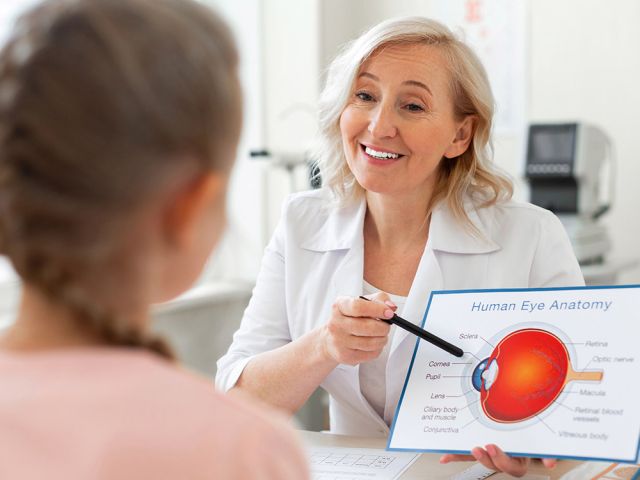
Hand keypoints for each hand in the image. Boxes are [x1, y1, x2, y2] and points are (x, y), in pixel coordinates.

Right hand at [319, 293, 394, 364]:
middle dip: (383, 327)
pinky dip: (378, 349)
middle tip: (386, 326)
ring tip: (381, 335)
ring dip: (382, 339)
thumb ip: (380, 300)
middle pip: (367, 326)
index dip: (377, 310)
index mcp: (340, 306)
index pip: (358, 307)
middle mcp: (336, 323)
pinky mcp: (345, 356)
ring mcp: (339, 341)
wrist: (332, 339)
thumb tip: (391, 307)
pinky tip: (374, 343)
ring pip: (371, 343)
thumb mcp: (363, 302)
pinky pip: (370, 354)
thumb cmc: (350, 318)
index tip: (389, 313)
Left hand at [440, 444, 556, 477]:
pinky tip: (445, 456)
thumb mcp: (542, 442)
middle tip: (484, 446)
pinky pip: (467, 454)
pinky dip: (456, 456)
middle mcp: (505, 458)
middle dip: (488, 458)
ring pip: (482, 459)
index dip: (502, 461)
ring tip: (471, 449)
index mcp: (520, 458)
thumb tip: (550, 462)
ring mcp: (492, 453)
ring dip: (473, 456)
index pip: (512, 466)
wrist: (530, 432)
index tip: (492, 448)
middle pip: (496, 464)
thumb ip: (546, 452)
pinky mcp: (481, 447)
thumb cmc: (534, 437)